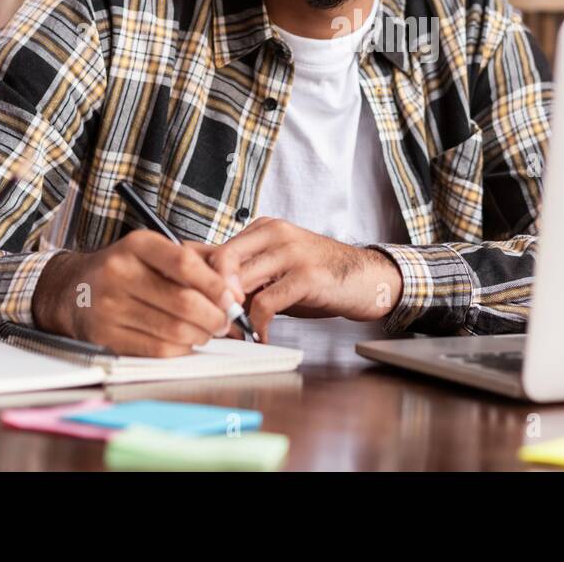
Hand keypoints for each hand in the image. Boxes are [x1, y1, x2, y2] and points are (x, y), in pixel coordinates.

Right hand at [32, 231, 241, 356]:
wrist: (75, 288)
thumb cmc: (131, 268)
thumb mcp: (164, 250)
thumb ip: (207, 260)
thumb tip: (237, 289)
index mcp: (137, 245)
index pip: (184, 264)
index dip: (215, 285)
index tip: (232, 298)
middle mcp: (118, 273)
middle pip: (183, 302)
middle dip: (214, 316)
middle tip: (226, 321)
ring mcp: (108, 306)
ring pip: (173, 330)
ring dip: (201, 335)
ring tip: (208, 331)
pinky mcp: (104, 336)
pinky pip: (156, 350)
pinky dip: (181, 349)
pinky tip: (186, 341)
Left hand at [205, 217, 403, 341]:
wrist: (367, 278)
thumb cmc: (319, 276)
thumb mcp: (277, 269)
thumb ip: (244, 274)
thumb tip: (199, 290)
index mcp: (264, 228)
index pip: (213, 247)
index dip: (198, 279)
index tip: (197, 305)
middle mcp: (275, 233)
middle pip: (220, 259)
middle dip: (210, 294)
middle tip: (212, 320)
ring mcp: (291, 252)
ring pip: (239, 280)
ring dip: (231, 313)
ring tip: (235, 330)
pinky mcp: (306, 275)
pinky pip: (265, 303)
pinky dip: (257, 325)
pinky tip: (262, 335)